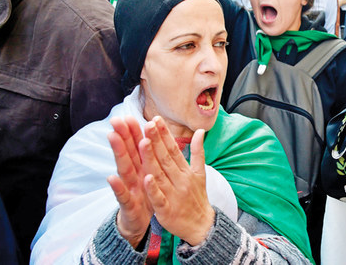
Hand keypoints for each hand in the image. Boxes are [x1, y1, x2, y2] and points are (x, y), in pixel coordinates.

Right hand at [107, 117, 152, 247]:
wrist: (141, 223)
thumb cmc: (147, 196)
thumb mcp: (152, 176)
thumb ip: (152, 158)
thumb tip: (154, 138)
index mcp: (142, 167)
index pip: (138, 147)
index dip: (134, 132)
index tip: (130, 116)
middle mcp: (133, 175)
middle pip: (128, 153)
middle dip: (122, 136)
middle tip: (116, 119)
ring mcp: (129, 188)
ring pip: (123, 168)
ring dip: (119, 153)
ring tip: (113, 137)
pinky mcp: (128, 204)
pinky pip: (122, 195)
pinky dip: (117, 187)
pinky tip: (110, 178)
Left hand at [140, 117, 213, 245]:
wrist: (202, 226)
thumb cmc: (197, 197)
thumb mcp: (200, 173)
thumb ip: (198, 151)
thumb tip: (200, 131)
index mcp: (185, 170)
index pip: (173, 149)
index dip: (164, 135)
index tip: (156, 119)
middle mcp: (180, 180)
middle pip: (165, 158)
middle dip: (156, 141)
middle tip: (147, 124)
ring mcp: (173, 194)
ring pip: (160, 174)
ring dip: (151, 159)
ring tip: (143, 142)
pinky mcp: (167, 210)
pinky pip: (159, 198)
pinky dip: (153, 189)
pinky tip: (146, 178)